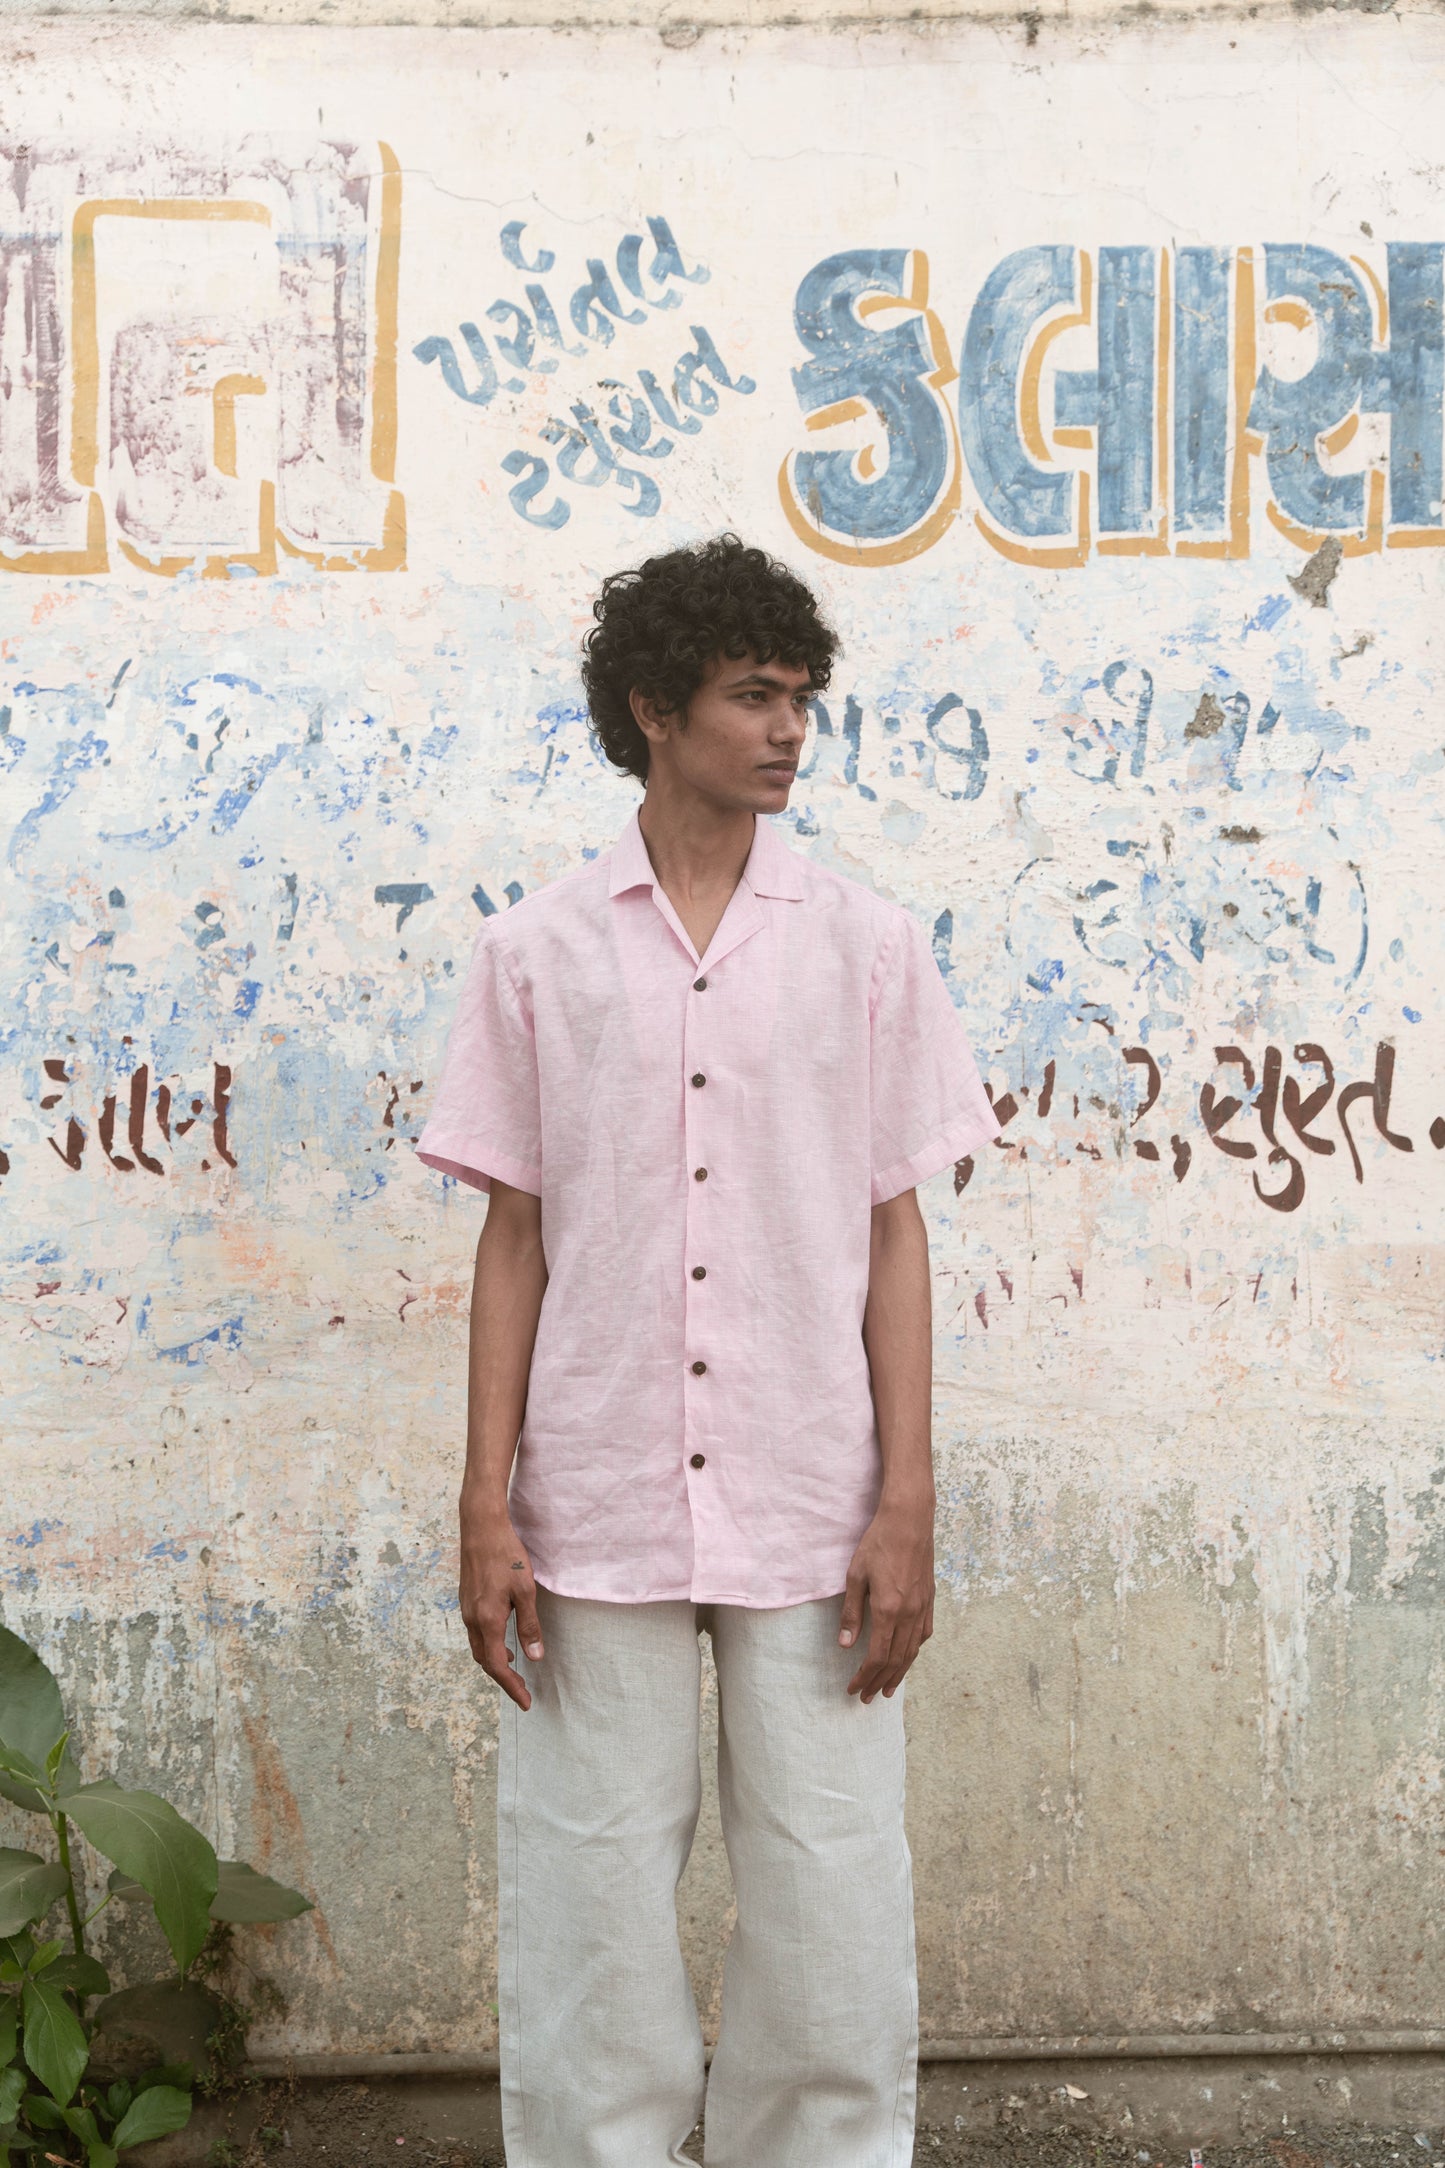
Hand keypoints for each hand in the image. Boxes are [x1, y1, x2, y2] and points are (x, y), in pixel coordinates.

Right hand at [459, 1502, 543, 1710]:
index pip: (497, 1666)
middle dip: (503, 1678)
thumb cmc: (506, 1555)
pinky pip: (476, 1632)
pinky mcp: (466, 1599)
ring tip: (515, 1669)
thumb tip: (535, 1658)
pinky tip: (503, 1639)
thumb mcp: (525, 1590)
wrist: (480, 1526)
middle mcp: (472, 1619)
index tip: (525, 1702)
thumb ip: (529, 1626)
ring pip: (478, 1647)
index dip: (511, 1687)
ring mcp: (466, 1608)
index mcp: (487, 1620)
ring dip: (495, 1661)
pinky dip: (489, 1645)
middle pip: (485, 1660)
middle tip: (523, 1690)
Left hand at [839, 1491, 934, 1702]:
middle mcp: (908, 1614)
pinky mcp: (929, 1599)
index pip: (876, 1657)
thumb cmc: (878, 1544)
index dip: (864, 1677)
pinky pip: (923, 1634)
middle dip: (880, 1681)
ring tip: (888, 1688)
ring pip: (912, 1651)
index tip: (853, 1689)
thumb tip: (845, 1645)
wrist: (909, 1521)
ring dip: (899, 1673)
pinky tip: (907, 1656)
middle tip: (867, 1698)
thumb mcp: (855, 1576)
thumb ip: (851, 1613)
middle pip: (895, 1660)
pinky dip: (914, 1651)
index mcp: (888, 1611)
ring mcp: (922, 1607)